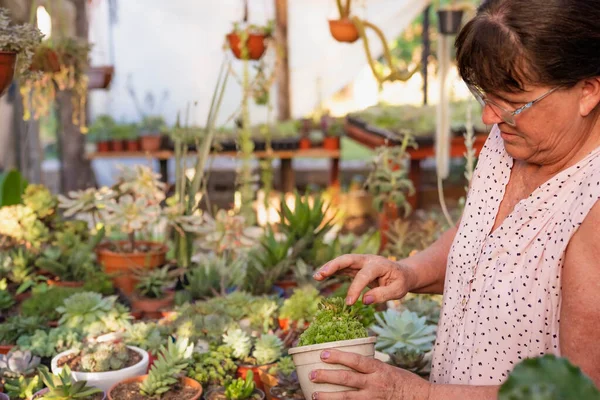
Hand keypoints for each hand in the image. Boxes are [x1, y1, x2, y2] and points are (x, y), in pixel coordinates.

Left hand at [309, 349, 429, 399]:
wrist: (421, 398)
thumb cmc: (403, 381)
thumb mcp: (387, 368)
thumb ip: (369, 366)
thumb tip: (349, 360)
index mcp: (378, 369)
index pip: (355, 360)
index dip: (338, 356)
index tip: (323, 354)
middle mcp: (375, 383)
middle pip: (347, 379)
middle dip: (327, 376)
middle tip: (312, 374)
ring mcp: (373, 398)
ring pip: (347, 397)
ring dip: (328, 396)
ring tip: (314, 394)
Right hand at [313, 254, 413, 304]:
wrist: (402, 273)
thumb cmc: (400, 282)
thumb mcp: (398, 291)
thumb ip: (383, 295)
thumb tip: (364, 301)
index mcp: (379, 264)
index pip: (363, 275)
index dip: (355, 289)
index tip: (349, 303)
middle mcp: (367, 259)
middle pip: (348, 259)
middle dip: (334, 265)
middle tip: (321, 274)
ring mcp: (360, 262)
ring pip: (342, 262)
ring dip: (329, 268)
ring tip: (316, 276)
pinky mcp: (356, 267)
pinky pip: (342, 267)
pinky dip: (331, 271)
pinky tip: (320, 276)